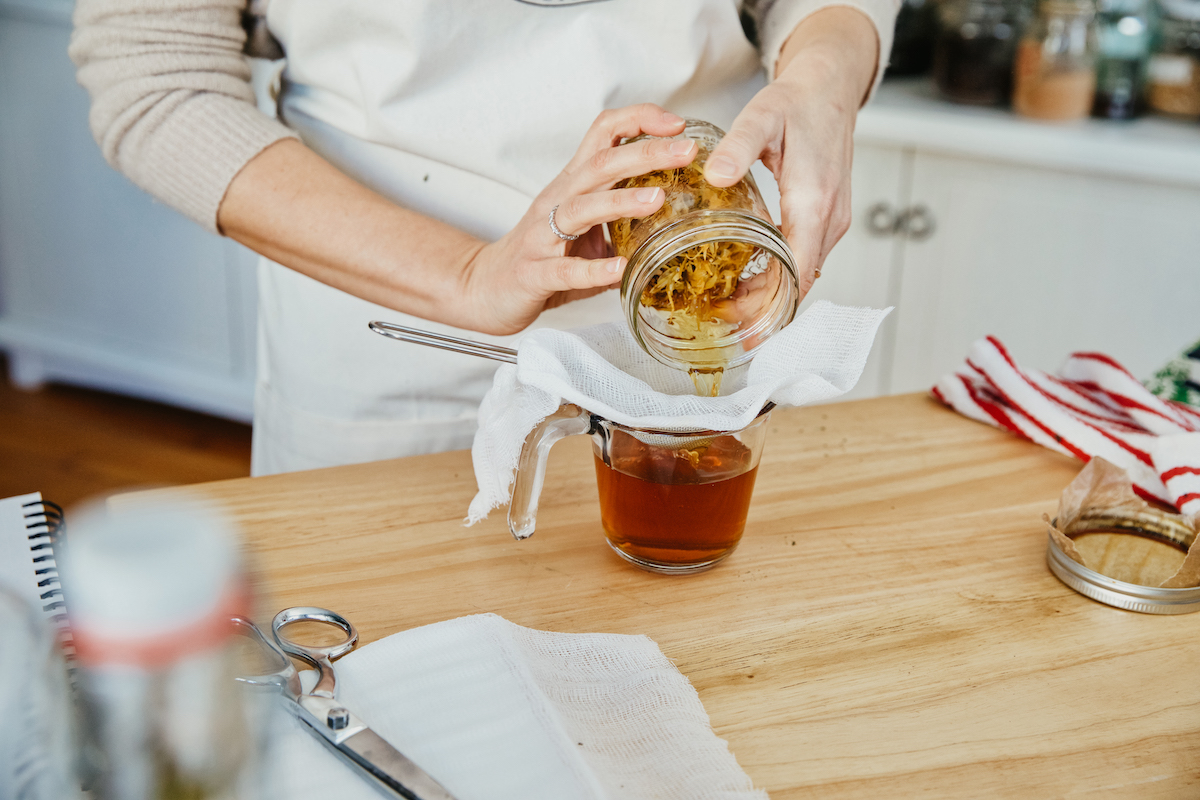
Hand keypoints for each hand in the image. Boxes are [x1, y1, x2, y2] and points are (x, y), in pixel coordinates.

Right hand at [460, 104, 698, 334]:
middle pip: (600, 164)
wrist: (486, 288)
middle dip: (646, 153)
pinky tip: (621, 268)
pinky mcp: (534, 273)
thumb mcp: (586, 229)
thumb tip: (677, 218)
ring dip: (621, 201)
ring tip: (658, 199)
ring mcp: (543, 237)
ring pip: (581, 208)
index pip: (603, 134)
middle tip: (687, 151)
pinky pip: (565, 270)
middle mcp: (557, 201)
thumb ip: (624, 219)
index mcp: (573, 185)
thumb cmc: (541, 257)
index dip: (639, 120)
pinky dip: (594, 269)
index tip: (678, 124)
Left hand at [703, 7, 879, 298]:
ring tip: (729, 308)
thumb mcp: (761, 117)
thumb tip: (715, 176)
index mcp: (814, 201)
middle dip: (765, 308)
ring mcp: (833, 220)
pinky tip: (749, 279)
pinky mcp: (828, 218)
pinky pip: (805, 257)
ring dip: (771, 293)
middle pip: (800, 281)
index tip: (748, 330)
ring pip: (804, 272)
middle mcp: (830, 218)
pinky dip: (781, 274)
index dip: (773, 305)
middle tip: (724, 325)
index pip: (799, 271)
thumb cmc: (798, 103)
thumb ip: (737, 147)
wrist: (830, 88)